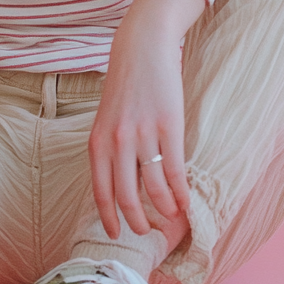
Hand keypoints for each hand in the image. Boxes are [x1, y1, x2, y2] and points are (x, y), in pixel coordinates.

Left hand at [88, 0, 203, 239]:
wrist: (142, 48)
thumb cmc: (124, 84)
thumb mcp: (106, 117)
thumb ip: (110, 148)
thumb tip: (120, 183)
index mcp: (98, 141)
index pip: (100, 191)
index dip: (109, 217)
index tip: (115, 235)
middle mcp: (117, 142)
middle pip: (126, 196)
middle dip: (137, 221)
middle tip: (146, 232)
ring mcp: (143, 135)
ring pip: (153, 187)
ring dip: (163, 209)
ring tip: (170, 218)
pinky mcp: (169, 126)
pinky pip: (174, 170)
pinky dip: (181, 192)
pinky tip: (185, 202)